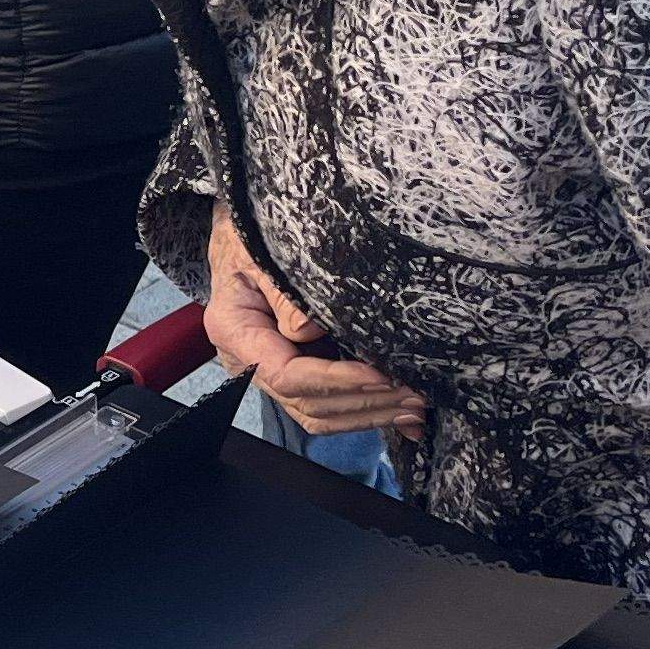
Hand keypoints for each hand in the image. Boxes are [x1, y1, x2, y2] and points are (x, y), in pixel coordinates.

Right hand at [200, 206, 424, 440]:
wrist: (238, 231)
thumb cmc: (249, 233)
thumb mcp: (258, 251)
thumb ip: (282, 291)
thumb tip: (308, 329)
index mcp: (235, 332)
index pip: (286, 375)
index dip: (335, 380)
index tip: (380, 375)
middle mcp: (249, 360)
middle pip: (305, 402)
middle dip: (362, 403)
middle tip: (412, 395)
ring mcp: (270, 368)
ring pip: (317, 412)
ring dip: (367, 414)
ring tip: (413, 408)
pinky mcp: (293, 368)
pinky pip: (325, 402)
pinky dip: (362, 412)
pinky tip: (400, 417)